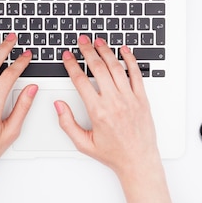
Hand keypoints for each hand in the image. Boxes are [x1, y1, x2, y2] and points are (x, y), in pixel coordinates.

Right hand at [56, 35, 173, 202]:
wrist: (138, 161)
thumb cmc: (113, 154)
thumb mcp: (83, 143)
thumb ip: (67, 123)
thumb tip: (58, 105)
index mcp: (98, 112)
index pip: (81, 81)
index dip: (72, 65)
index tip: (67, 56)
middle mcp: (114, 102)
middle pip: (98, 68)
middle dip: (88, 51)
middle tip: (82, 41)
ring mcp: (130, 99)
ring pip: (116, 68)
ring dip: (106, 51)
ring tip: (99, 41)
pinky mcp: (142, 99)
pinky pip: (136, 74)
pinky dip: (130, 60)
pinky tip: (124, 50)